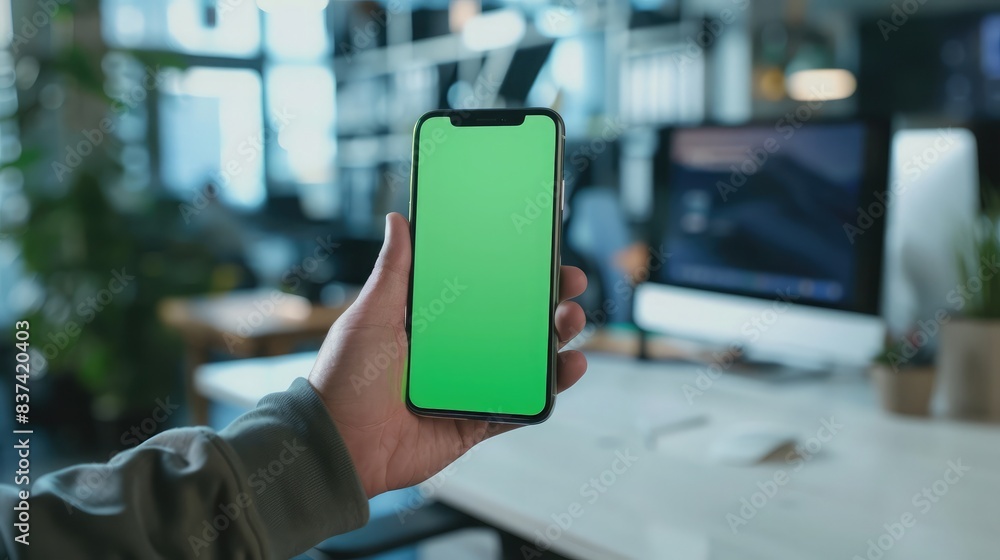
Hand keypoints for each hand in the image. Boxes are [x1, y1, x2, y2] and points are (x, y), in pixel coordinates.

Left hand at [308, 212, 587, 497]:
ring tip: (571, 319)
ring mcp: (469, 387)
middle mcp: (454, 352)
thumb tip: (398, 220)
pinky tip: (571, 366)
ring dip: (555, 339)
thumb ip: (393, 271)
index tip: (540, 249)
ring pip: (525, 360)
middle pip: (512, 322)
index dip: (512, 270)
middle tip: (568, 282)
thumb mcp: (370, 316)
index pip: (481, 289)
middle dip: (546, 300)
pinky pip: (522, 404)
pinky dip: (550, 387)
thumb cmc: (344, 380)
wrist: (340, 447)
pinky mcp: (477, 422)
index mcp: (431, 322)